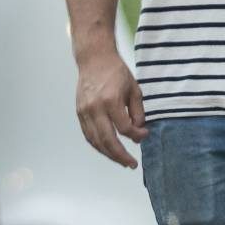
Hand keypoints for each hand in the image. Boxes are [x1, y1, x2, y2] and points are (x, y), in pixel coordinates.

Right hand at [74, 47, 146, 167]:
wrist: (94, 59)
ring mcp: (85, 112)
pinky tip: (108, 150)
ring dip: (109, 154)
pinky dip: (98, 146)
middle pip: (108, 140)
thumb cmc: (116, 72)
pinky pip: (88, 135)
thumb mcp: (134, 89)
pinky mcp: (80, 113)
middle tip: (132, 164)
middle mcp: (95, 108)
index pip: (125, 128)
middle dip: (121, 156)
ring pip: (96, 141)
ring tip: (121, 161)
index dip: (137, 135)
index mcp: (111, 101)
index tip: (144, 135)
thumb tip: (138, 132)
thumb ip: (138, 112)